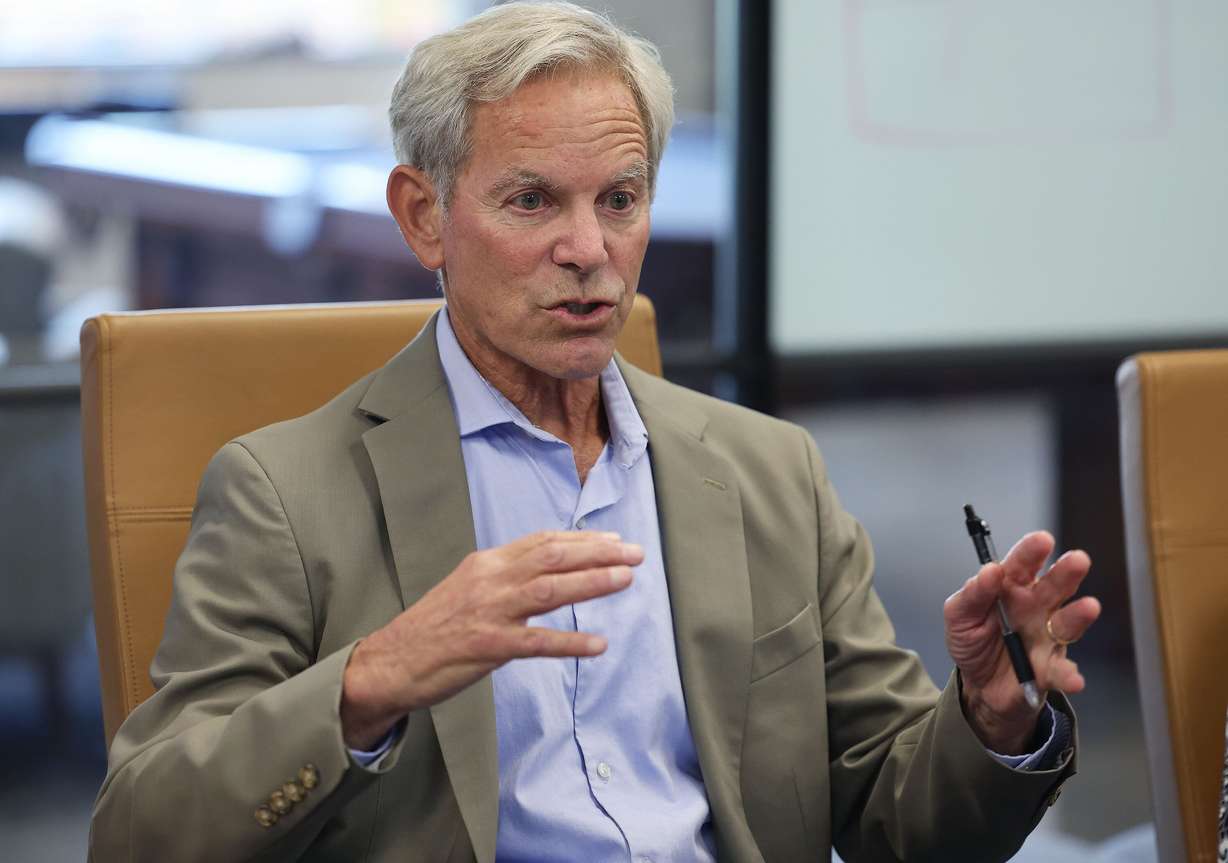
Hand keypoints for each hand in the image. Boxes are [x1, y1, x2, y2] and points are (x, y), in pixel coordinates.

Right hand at [341, 530, 641, 748]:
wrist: (390, 661)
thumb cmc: (434, 627)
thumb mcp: (469, 587)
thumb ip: (506, 576)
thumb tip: (549, 568)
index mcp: (487, 562)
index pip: (543, 542)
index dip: (583, 540)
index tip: (615, 541)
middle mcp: (490, 580)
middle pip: (552, 557)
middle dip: (598, 554)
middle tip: (636, 554)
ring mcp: (488, 612)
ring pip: (549, 590)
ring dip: (591, 583)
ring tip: (626, 580)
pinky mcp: (487, 646)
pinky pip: (537, 643)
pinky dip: (570, 642)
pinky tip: (597, 645)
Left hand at [943, 530, 1100, 753]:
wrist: (979, 686)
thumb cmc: (973, 640)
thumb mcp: (959, 616)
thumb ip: (972, 594)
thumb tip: (989, 571)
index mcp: (1011, 588)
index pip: (1022, 565)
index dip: (1031, 551)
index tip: (1042, 540)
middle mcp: (1036, 607)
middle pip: (1054, 586)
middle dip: (1066, 572)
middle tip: (1078, 560)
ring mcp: (1048, 636)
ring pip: (1067, 622)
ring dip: (1079, 615)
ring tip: (1089, 607)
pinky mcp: (1050, 669)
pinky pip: (1062, 671)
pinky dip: (1068, 674)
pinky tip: (1072, 677)